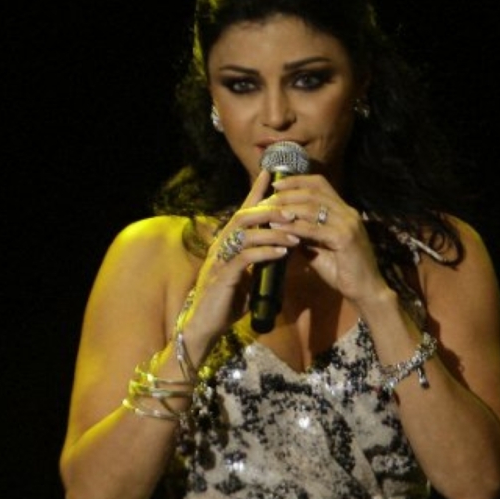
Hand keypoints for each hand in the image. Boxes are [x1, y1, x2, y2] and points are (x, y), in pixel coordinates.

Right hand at [184, 170, 300, 338]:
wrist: (204, 326)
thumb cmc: (225, 302)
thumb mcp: (245, 277)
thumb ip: (258, 261)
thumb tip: (278, 250)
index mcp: (227, 243)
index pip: (243, 211)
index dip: (256, 191)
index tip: (273, 173)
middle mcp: (221, 245)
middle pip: (244, 215)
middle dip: (270, 209)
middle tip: (294, 211)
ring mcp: (220, 259)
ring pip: (245, 233)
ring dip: (273, 232)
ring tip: (295, 235)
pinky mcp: (223, 276)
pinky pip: (245, 257)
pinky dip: (265, 253)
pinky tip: (282, 254)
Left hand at [264, 174, 386, 301]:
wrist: (365, 290)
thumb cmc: (341, 269)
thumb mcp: (318, 247)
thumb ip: (303, 233)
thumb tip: (280, 223)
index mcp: (343, 210)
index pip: (319, 183)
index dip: (296, 180)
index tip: (275, 184)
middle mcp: (348, 212)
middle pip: (313, 192)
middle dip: (286, 194)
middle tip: (266, 200)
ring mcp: (348, 224)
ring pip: (313, 207)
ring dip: (287, 208)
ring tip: (268, 212)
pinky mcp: (345, 238)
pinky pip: (314, 228)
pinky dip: (294, 227)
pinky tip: (278, 228)